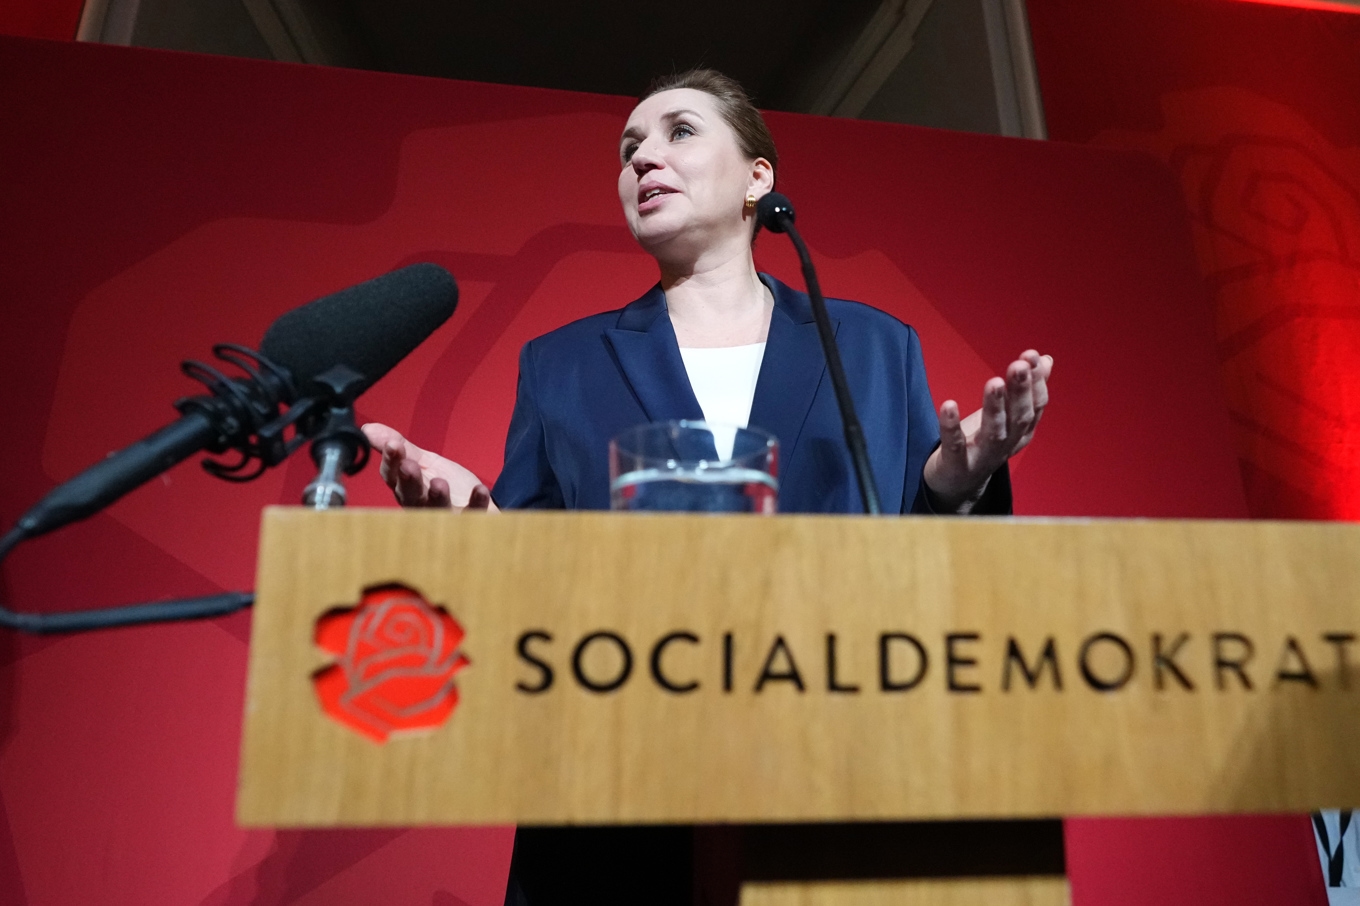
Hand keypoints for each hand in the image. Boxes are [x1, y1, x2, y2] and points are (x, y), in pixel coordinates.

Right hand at [360, 423, 495, 510]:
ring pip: (438, 508)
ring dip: (437, 496)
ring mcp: (446, 514)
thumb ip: (401, 448)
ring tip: (438, 483)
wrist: (477, 510)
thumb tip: (366, 428)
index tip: (392, 444)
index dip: (391, 461)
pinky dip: (476, 502)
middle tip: (407, 465)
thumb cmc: (446, 489)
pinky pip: (473, 512)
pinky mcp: (471, 519)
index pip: (393, 475)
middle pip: (411, 494)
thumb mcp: (423, 463)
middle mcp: (422, 504)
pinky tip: (479, 489)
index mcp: (407, 489)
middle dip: (408, 480)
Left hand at [923, 350, 1051, 511]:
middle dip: (1021, 391)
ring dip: (995, 408)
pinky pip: (954, 446)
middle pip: (1019, 419)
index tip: (1030, 356)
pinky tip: (948, 405)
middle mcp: (1006, 445)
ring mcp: (982, 457)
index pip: (1036, 406)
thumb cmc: (981, 443)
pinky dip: (951, 427)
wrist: (956, 486)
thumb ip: (1025, 389)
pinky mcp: (956, 465)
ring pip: (994, 433)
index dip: (1036, 382)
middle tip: (1019, 365)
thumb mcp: (1006, 415)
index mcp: (1020, 431)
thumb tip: (1045, 359)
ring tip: (994, 382)